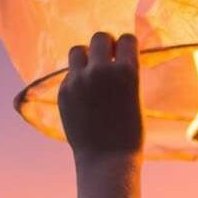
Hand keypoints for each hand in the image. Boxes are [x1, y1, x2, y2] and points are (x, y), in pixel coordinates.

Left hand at [58, 31, 143, 155]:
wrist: (107, 159)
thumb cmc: (129, 131)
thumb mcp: (134, 95)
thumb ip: (122, 73)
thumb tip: (112, 53)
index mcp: (127, 71)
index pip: (126, 38)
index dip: (126, 47)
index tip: (124, 56)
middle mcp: (101, 70)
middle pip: (99, 37)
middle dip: (105, 46)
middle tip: (107, 61)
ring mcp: (79, 80)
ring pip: (77, 50)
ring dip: (86, 56)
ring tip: (91, 72)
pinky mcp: (63, 91)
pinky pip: (69, 73)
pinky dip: (76, 78)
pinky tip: (84, 95)